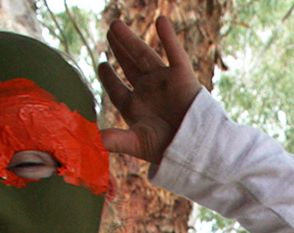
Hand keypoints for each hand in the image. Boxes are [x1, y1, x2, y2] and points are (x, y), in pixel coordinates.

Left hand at [98, 16, 202, 165]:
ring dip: (130, 40)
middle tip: (109, 30)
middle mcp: (148, 91)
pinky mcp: (182, 76)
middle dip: (119, 49)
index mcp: (135, 107)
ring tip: (116, 24)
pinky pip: (175, 53)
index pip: (117, 88)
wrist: (197, 147)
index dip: (108, 77)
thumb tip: (96, 138)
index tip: (101, 64)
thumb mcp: (138, 144)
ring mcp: (164, 82)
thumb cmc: (167, 149)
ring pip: (144, 55)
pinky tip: (161, 21)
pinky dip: (168, 37)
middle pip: (129, 65)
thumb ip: (116, 140)